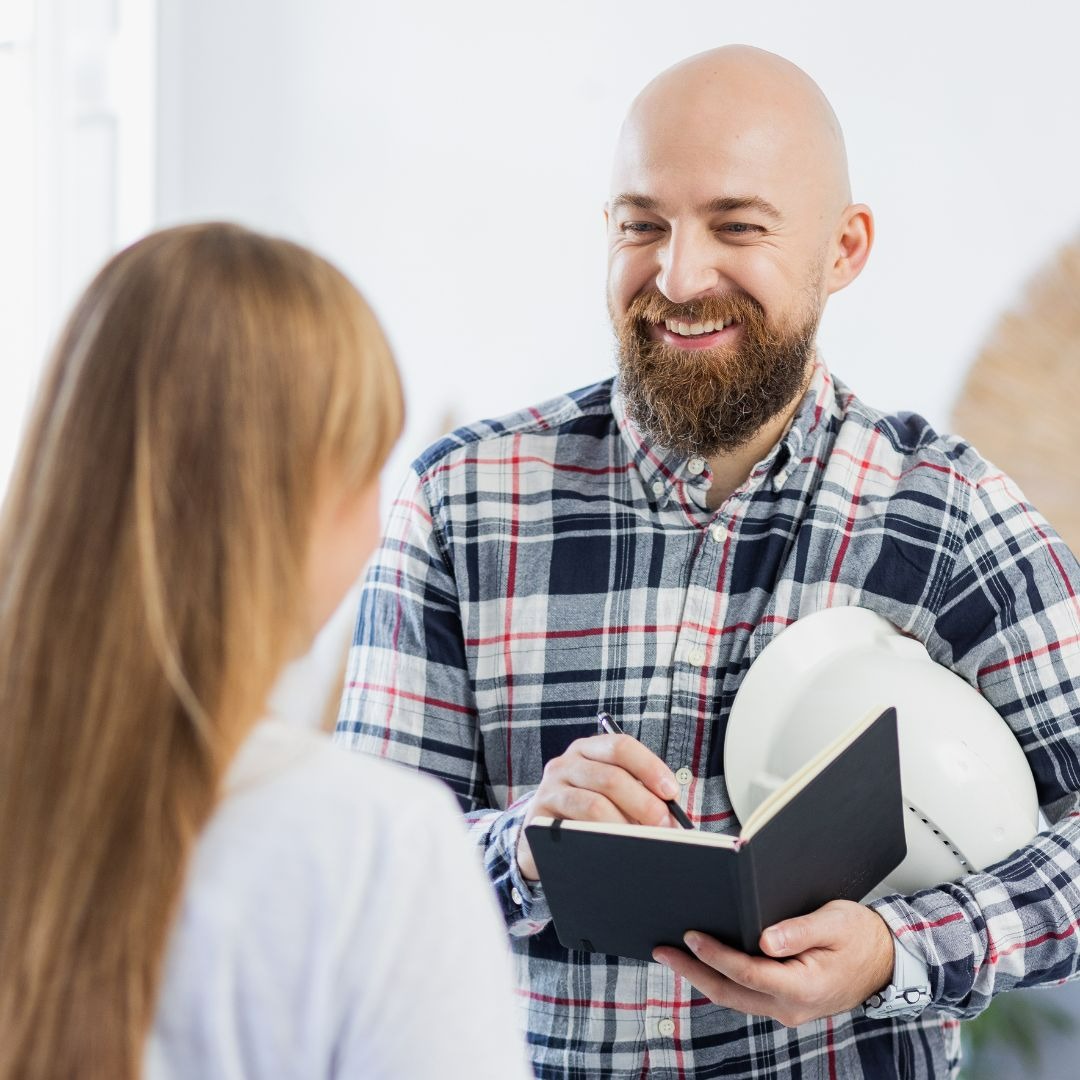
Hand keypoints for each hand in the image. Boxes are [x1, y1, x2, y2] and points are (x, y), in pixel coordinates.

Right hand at [516, 733, 680, 879]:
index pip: (621, 746)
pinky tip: (614, 849)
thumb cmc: (590, 810)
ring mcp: (550, 789)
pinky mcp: (539, 818)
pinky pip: (575, 828)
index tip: (671, 792)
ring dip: (625, 826)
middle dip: (644, 803)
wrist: (544, 834)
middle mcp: (566, 764)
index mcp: (588, 749)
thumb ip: (640, 796)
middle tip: (663, 826)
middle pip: (611, 777)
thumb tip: (674, 819)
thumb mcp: (613, 795)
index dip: (649, 767)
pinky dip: (599, 839)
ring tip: (642, 842)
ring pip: (595, 805)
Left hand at [652, 900, 894, 1026]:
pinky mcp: (784, 1003)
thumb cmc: (861, 936)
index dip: (716, 954)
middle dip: (692, 971)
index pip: (747, 972)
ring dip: (701, 977)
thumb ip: (799, 931)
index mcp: (804, 987)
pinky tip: (704, 964)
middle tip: (662, 950)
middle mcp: (791, 1006)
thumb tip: (765, 940)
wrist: (886, 960)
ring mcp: (787, 1010)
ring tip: (673, 956)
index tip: (691, 936)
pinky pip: (745, 995)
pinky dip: (720, 979)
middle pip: (730, 991)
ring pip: (734, 997)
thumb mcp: (834, 922)